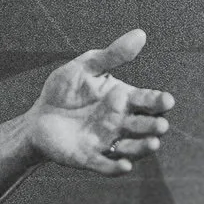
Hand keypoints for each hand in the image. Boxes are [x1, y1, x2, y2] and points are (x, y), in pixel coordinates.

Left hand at [26, 28, 174, 175]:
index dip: (158, 101)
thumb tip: (140, 34)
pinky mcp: (90, 157)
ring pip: (133, 149)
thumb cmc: (64, 90)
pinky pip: (107, 166)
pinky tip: (124, 166)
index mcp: (123, 100)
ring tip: (152, 144)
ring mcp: (107, 142)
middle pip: (145, 126)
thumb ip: (112, 55)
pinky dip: (117, 168)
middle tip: (160, 125)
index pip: (148, 101)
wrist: (38, 115)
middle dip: (155, 126)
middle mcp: (121, 123)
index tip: (166, 100)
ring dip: (144, 148)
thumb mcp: (86, 68)